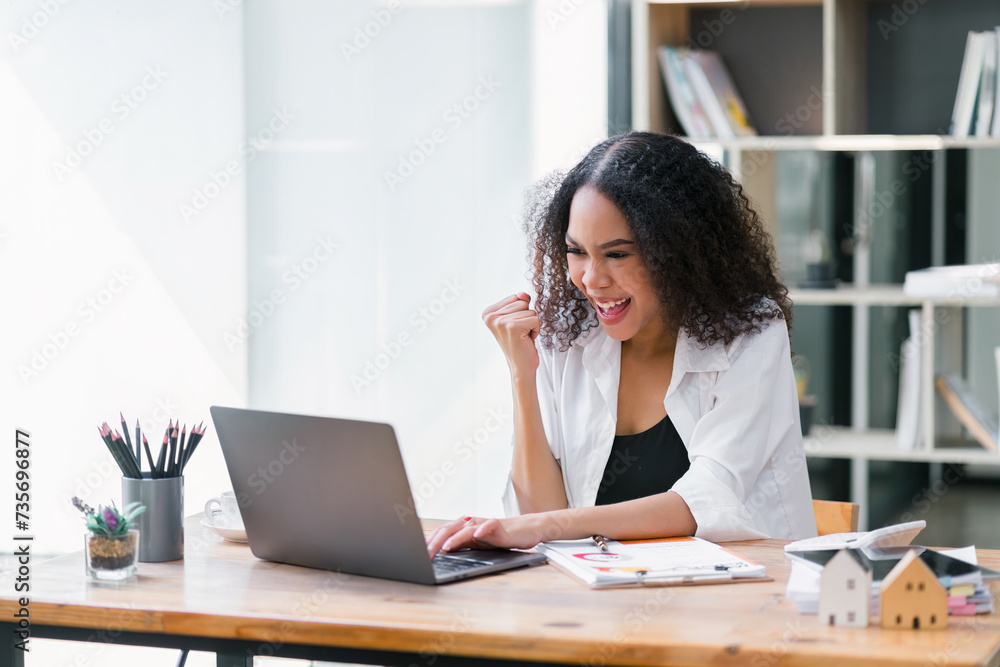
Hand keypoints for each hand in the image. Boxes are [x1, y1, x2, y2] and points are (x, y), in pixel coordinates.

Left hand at [426, 515, 541, 558]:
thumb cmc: (500, 538)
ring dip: (454, 538)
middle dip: (435, 543)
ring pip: (465, 528)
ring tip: (444, 548)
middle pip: (449, 530)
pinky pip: (489, 525)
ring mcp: (483, 523)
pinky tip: (476, 536)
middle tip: (425, 555)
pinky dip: (482, 530)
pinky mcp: (498, 526)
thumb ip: (461, 546)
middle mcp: (470, 523)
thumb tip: (441, 553)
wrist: (526, 530)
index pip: (442, 533)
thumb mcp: (477, 545)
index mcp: (463, 527)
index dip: (429, 543)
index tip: (417, 554)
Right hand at [482, 293, 539, 377]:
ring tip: (522, 336)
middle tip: (519, 333)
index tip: (514, 326)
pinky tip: (527, 339)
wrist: (520, 366)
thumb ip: (519, 302)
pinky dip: (536, 330)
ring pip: (530, 310)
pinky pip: (535, 319)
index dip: (521, 312)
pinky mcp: (513, 327)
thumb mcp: (517, 318)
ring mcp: (500, 322)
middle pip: (522, 302)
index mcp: (488, 313)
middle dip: (526, 317)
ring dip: (531, 324)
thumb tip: (524, 294)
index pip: (515, 297)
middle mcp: (491, 317)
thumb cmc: (519, 342)